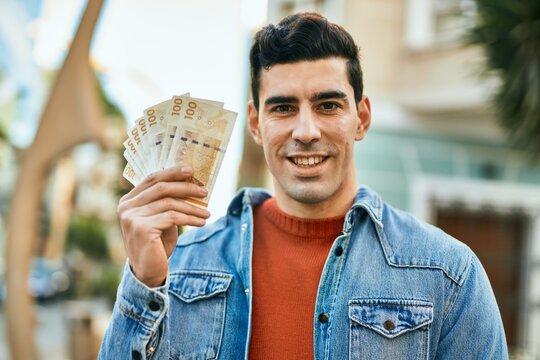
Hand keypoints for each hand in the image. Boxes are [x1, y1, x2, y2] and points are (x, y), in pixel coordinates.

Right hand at [117, 166, 209, 286]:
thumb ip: (166, 201)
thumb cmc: (157, 244)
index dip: (172, 173)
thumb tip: (188, 182)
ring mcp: (132, 217)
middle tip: (204, 192)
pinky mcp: (142, 228)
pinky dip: (190, 218)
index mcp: (128, 201)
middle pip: (161, 188)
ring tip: (207, 213)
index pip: (152, 179)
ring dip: (192, 207)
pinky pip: (172, 217)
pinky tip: (201, 222)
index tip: (191, 171)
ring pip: (169, 203)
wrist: (148, 272)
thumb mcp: (161, 218)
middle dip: (186, 188)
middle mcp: (126, 207)